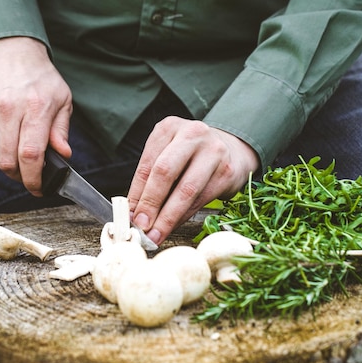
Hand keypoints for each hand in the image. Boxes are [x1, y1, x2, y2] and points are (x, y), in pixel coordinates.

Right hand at [0, 37, 72, 195]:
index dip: (34, 179)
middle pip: (8, 162)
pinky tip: (4, 139)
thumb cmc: (40, 77)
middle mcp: (7, 110)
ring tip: (17, 158)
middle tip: (29, 175)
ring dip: (5, 165)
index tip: (38, 189)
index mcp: (34, 108)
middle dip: (20, 177)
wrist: (9, 48)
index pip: (30, 156)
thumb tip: (64, 155)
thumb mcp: (62, 100)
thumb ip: (61, 130)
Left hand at [127, 117, 259, 243]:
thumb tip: (135, 212)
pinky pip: (201, 199)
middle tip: (142, 226)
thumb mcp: (168, 155)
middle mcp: (192, 134)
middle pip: (165, 172)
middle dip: (151, 204)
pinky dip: (184, 216)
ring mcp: (213, 152)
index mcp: (169, 128)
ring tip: (156, 233)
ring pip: (186, 190)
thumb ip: (151, 179)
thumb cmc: (191, 155)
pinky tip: (174, 225)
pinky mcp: (226, 172)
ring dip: (168, 217)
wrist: (231, 149)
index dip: (137, 193)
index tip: (130, 216)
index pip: (148, 164)